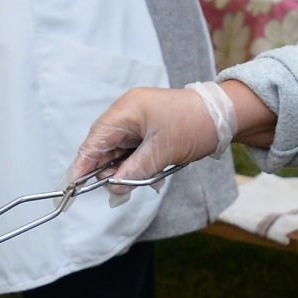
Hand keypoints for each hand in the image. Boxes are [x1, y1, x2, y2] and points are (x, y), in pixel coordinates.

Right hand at [66, 87, 220, 201]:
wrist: (224, 115)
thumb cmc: (195, 124)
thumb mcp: (163, 151)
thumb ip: (135, 170)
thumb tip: (113, 188)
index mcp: (127, 110)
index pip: (96, 138)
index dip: (83, 162)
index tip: (73, 183)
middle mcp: (128, 113)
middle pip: (103, 144)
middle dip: (103, 168)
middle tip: (110, 188)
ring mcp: (137, 121)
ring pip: (117, 150)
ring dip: (120, 168)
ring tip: (129, 182)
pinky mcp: (146, 130)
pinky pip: (130, 150)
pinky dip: (131, 164)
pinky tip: (139, 175)